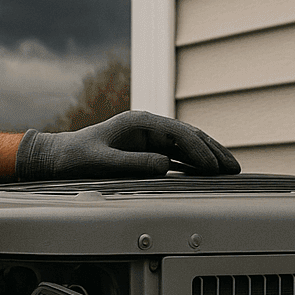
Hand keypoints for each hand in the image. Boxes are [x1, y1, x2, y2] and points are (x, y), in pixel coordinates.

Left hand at [16, 110, 239, 179]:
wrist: (59, 157)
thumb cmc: (75, 157)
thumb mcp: (101, 161)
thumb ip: (132, 163)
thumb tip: (165, 164)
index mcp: (138, 123)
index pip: (178, 133)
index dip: (199, 150)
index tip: (213, 167)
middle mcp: (147, 127)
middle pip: (189, 135)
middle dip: (213, 150)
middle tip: (235, 167)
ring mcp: (148, 137)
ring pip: (186, 144)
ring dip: (208, 156)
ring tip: (230, 169)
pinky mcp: (146, 148)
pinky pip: (176, 154)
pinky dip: (194, 162)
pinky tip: (207, 172)